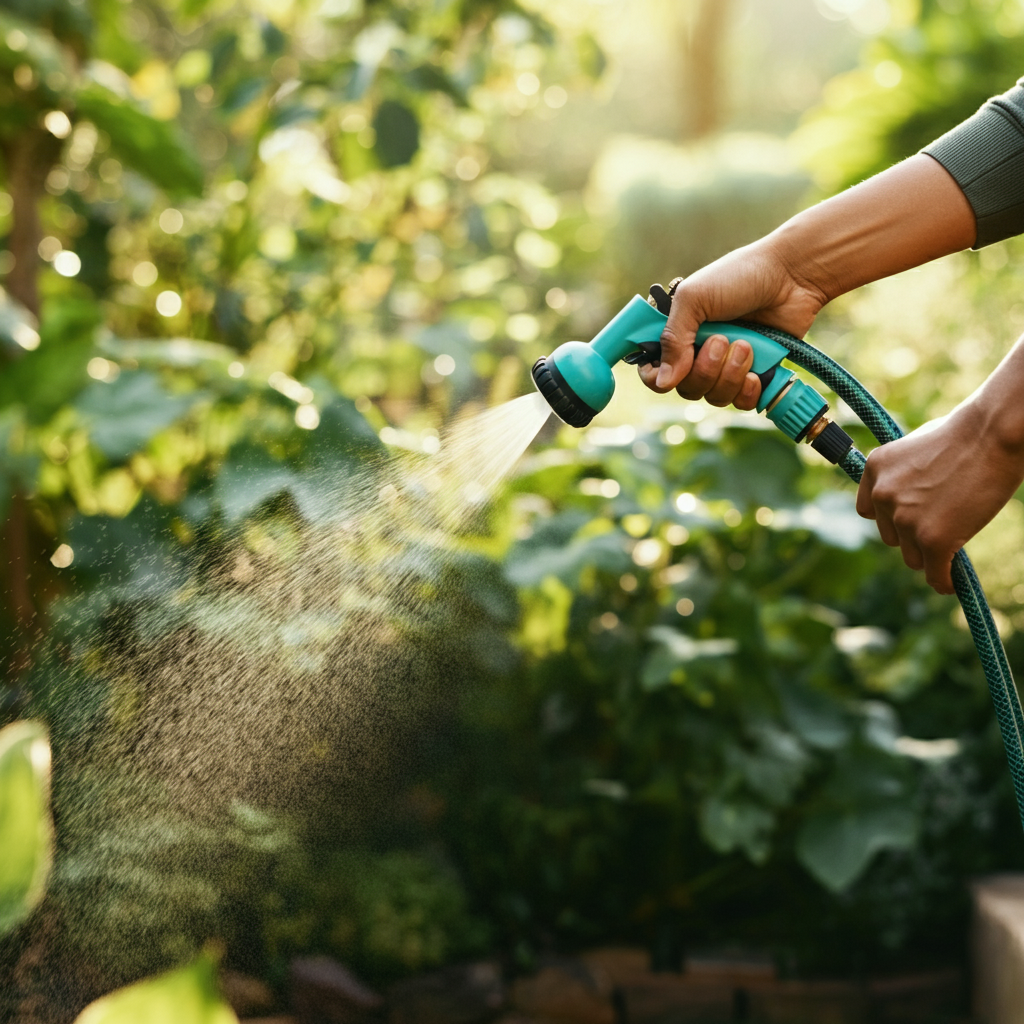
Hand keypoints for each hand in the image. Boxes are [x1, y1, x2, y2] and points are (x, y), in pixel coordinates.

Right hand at [637, 237, 827, 408]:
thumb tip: (663, 382)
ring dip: (729, 374)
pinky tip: (756, 372)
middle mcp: (697, 353)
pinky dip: (747, 391)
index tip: (670, 371)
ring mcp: (725, 366)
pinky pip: (740, 403)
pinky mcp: (753, 374)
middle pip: (686, 388)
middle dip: (705, 369)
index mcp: (678, 332)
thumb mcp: (695, 298)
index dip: (656, 377)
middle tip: (723, 339)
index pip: (653, 370)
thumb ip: (673, 339)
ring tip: (746, 345)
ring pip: (714, 397)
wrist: (792, 275)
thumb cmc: (740, 276)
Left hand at [856, 401, 1023, 593]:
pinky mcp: (932, 539)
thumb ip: (901, 477)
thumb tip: (903, 506)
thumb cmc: (961, 436)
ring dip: (931, 554)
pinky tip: (951, 583)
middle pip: (893, 538)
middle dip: (915, 536)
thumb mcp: (913, 450)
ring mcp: (906, 519)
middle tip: (945, 523)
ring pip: (913, 558)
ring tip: (957, 537)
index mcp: (874, 471)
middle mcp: (883, 496)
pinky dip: (943, 581)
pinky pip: (934, 574)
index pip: (869, 512)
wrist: (991, 435)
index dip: (890, 518)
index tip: (909, 519)